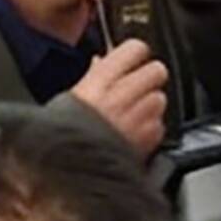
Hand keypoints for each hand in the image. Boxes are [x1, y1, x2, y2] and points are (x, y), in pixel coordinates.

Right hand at [72, 39, 169, 155]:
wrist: (71, 171)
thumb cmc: (61, 137)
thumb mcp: (69, 100)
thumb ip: (90, 78)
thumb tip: (100, 62)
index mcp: (99, 80)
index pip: (135, 49)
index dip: (136, 54)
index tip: (133, 60)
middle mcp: (121, 94)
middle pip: (157, 70)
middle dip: (150, 78)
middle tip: (138, 87)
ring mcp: (137, 117)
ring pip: (160, 99)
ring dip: (151, 106)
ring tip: (132, 116)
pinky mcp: (147, 139)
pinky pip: (159, 126)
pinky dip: (151, 130)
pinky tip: (133, 135)